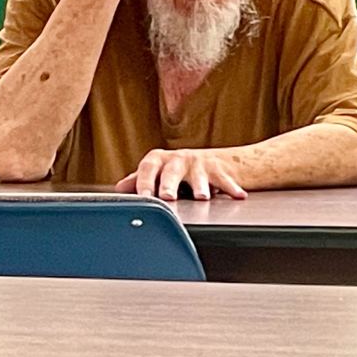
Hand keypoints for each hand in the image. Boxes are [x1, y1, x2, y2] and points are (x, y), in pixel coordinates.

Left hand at [115, 148, 246, 200]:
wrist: (212, 161)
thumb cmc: (177, 170)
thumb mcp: (156, 173)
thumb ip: (138, 180)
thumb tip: (118, 189)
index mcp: (158, 160)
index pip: (147, 169)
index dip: (143, 183)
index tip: (142, 197)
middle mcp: (178, 160)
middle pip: (171, 172)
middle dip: (169, 184)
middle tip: (167, 197)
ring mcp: (199, 164)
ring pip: (199, 176)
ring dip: (201, 187)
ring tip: (202, 197)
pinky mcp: (219, 169)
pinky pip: (226, 180)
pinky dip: (232, 188)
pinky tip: (237, 195)